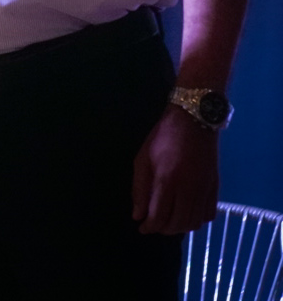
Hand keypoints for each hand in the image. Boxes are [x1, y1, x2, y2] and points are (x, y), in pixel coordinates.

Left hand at [132, 105, 219, 234]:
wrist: (193, 122)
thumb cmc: (162, 139)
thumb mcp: (142, 160)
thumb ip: (139, 189)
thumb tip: (138, 216)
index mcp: (167, 181)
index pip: (159, 217)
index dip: (149, 227)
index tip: (142, 227)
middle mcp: (189, 190)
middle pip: (178, 224)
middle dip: (163, 229)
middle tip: (153, 224)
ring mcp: (205, 190)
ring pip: (195, 223)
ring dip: (180, 227)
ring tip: (168, 220)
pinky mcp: (215, 188)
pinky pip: (208, 214)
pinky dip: (197, 220)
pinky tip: (186, 213)